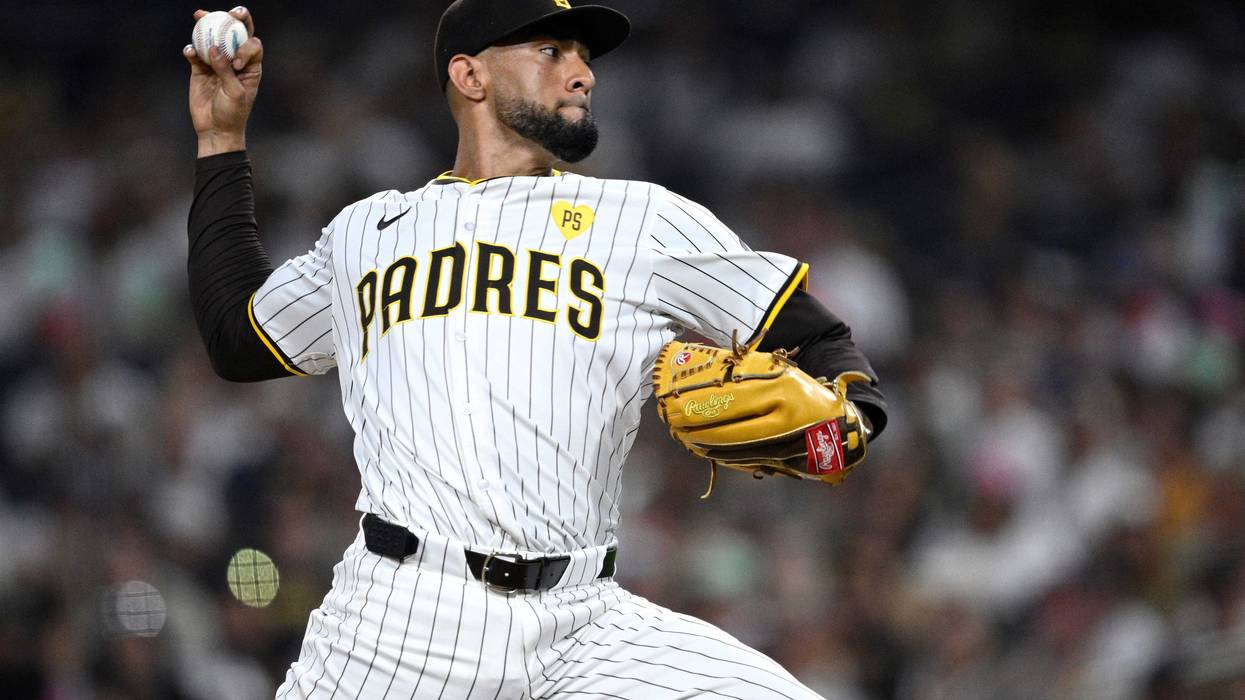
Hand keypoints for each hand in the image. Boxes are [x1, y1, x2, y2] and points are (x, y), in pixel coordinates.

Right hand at [184, 7, 262, 156]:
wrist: (215, 130)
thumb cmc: (232, 114)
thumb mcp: (234, 94)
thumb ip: (226, 71)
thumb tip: (214, 48)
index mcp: (251, 67)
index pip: (252, 45)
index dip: (245, 46)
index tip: (236, 62)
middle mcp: (235, 61)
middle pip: (234, 35)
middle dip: (233, 20)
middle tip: (228, 11)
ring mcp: (217, 64)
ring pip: (212, 40)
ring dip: (206, 27)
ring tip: (199, 16)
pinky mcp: (200, 70)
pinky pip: (195, 54)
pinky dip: (192, 50)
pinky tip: (189, 51)